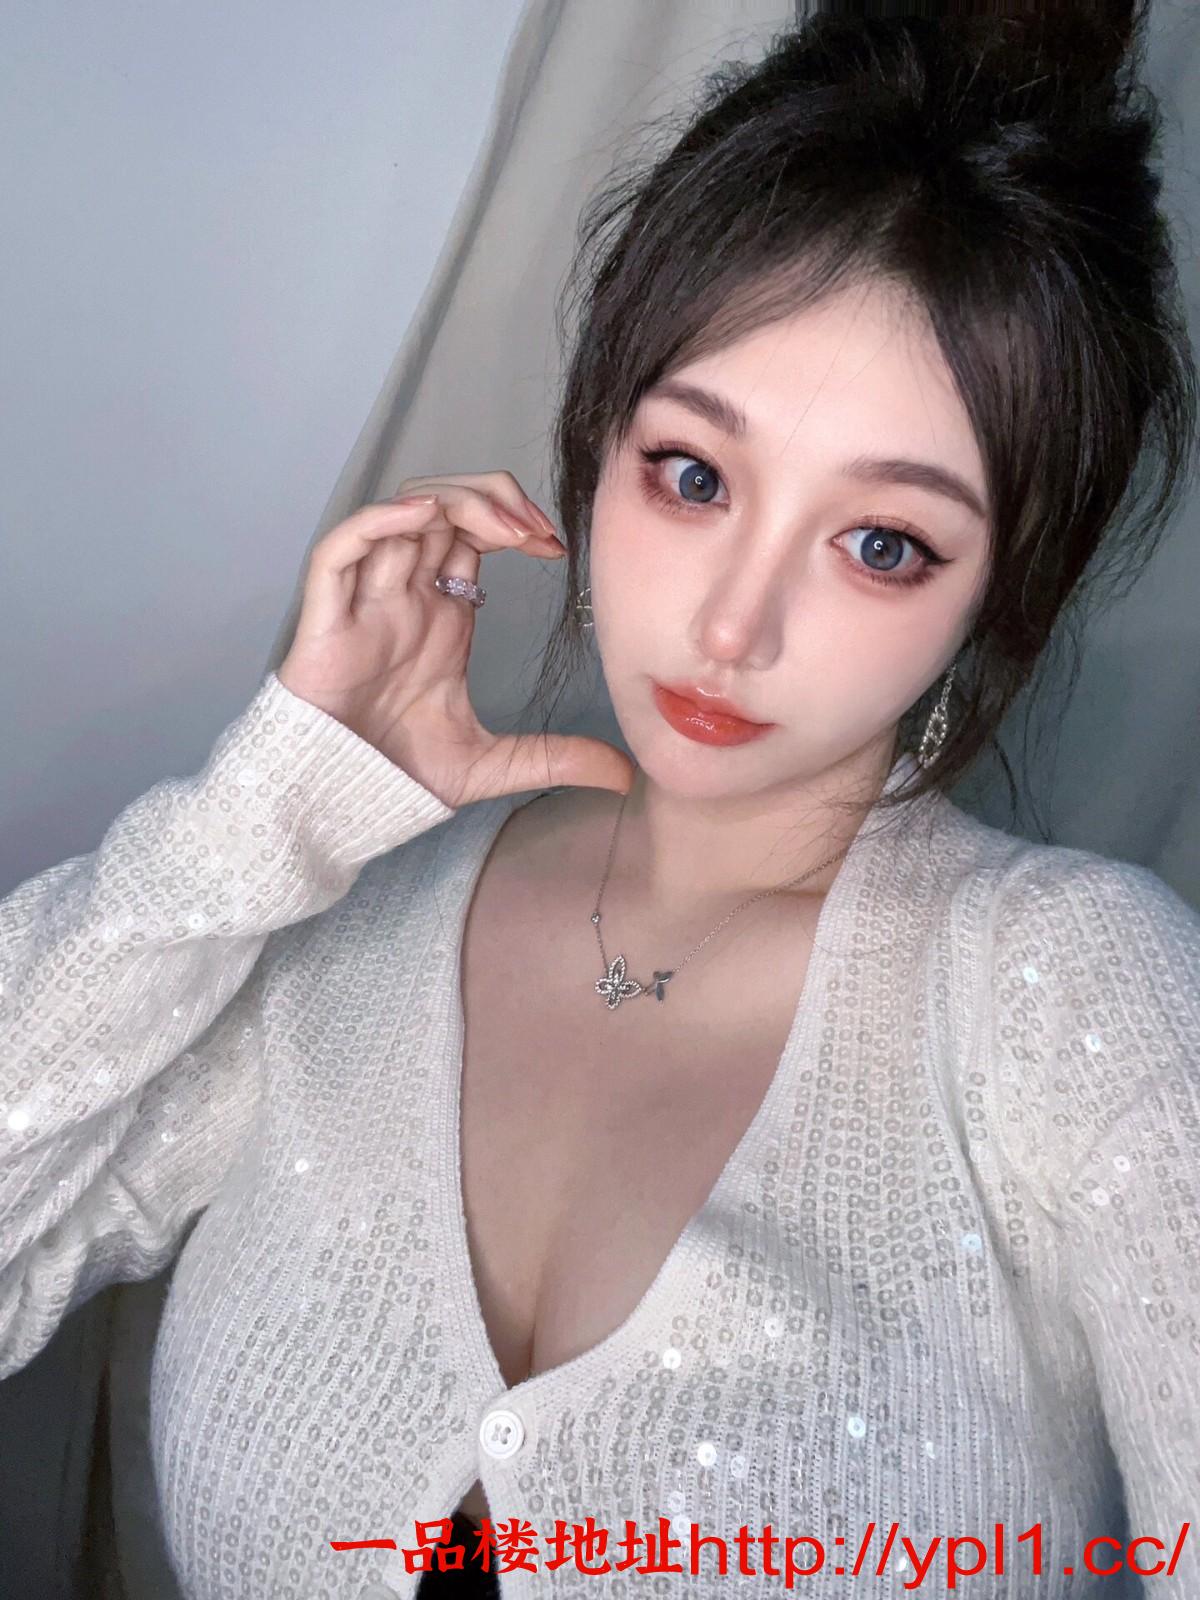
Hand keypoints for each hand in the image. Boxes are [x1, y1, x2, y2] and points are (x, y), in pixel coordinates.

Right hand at [276, 470, 634, 806]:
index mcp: (441, 615)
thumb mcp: (495, 765)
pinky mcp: (327, 619)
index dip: (514, 522)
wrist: (339, 804)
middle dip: (492, 498)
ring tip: (502, 526)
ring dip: (453, 500)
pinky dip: (378, 520)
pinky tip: (424, 517)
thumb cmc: (396, 776)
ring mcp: (365, 603)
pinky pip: (341, 548)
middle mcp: (404, 596)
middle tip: (536, 528)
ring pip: (400, 513)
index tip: (555, 546)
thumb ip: (555, 758)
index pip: (474, 534)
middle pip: (443, 506)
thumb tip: (625, 774)